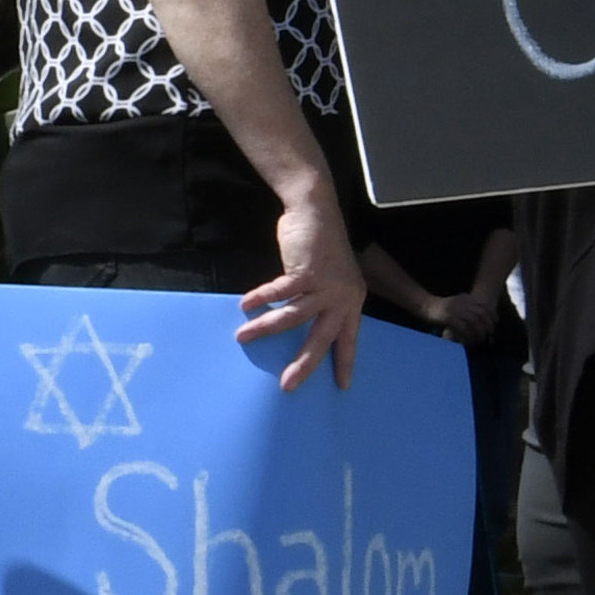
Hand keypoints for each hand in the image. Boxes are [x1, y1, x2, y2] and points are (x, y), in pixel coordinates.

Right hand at [247, 195, 373, 385]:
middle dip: (304, 363)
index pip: (350, 337)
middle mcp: (343, 295)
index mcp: (352, 299)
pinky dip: (260, 298)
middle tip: (287, 385)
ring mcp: (326, 284)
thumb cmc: (320, 243)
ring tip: (242, 337)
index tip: (342, 386)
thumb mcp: (331, 275)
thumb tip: (303, 321)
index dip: (345, 361)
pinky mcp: (306, 271)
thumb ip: (323, 298)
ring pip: (293, 317)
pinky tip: (245, 305)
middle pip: (322, 338)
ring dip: (265, 328)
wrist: (316, 209)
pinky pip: (279, 293)